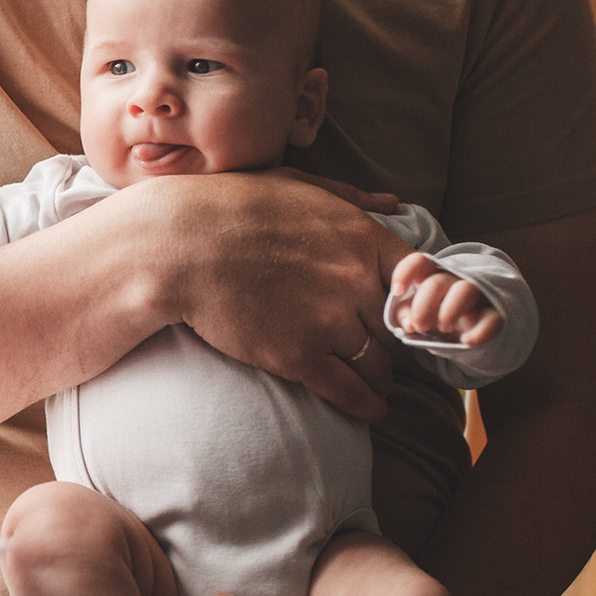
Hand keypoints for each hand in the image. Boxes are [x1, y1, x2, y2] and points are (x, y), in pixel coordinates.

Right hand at [133, 168, 409, 420]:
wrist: (177, 247)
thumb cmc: (232, 206)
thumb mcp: (298, 185)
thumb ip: (352, 196)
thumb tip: (393, 203)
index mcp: (361, 237)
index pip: (417, 281)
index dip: (415, 303)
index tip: (408, 316)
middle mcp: (354, 281)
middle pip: (397, 327)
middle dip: (394, 342)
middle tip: (387, 352)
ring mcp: (328, 322)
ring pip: (378, 364)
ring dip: (379, 376)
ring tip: (375, 382)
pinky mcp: (298, 357)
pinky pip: (350, 392)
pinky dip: (365, 405)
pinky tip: (370, 409)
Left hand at [388, 253, 502, 344]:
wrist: (470, 335)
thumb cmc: (437, 319)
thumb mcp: (418, 316)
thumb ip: (405, 315)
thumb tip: (408, 325)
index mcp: (432, 278)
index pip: (419, 262)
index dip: (406, 272)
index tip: (398, 291)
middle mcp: (454, 282)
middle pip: (437, 282)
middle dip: (423, 305)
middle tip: (420, 326)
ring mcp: (477, 296)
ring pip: (466, 289)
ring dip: (450, 310)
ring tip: (444, 328)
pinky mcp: (495, 314)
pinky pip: (492, 318)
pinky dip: (479, 332)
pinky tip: (467, 341)